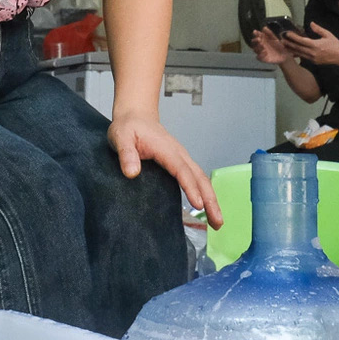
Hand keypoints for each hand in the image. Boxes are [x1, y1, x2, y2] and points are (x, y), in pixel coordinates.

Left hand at [109, 112, 221, 226]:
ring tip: (217, 222)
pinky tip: (206, 209)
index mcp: (166, 149)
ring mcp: (182, 159)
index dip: (190, 187)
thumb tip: (131, 173)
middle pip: (200, 177)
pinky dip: (205, 194)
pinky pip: (196, 179)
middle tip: (218, 222)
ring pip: (202, 180)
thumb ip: (126, 154)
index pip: (181, 170)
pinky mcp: (180, 164)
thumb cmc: (128, 127)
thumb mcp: (121, 137)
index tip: (198, 205)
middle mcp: (179, 154)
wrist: (136, 116)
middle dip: (211, 199)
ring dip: (211, 200)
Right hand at [249, 28, 288, 64]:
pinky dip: (260, 55)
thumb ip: (270, 33)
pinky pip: (258, 57)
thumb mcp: (275, 38)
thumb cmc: (279, 45)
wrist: (284, 55)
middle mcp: (260, 45)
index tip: (255, 32)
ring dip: (258, 48)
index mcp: (262, 39)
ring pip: (255, 49)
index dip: (255, 33)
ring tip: (263, 46)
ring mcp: (260, 52)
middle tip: (259, 39)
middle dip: (255, 41)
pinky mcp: (262, 58)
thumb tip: (264, 27)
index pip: (256, 35)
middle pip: (253, 43)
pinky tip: (265, 52)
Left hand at [281, 22, 338, 65]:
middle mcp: (313, 53)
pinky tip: (292, 51)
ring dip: (291, 49)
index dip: (293, 37)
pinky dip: (297, 54)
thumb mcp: (328, 34)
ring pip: (299, 53)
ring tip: (284, 45)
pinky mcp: (314, 62)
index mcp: (316, 45)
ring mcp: (313, 59)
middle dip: (289, 44)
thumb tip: (311, 23)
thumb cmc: (335, 45)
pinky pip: (303, 57)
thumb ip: (318, 29)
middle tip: (281, 40)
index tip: (287, 34)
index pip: (302, 41)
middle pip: (298, 48)